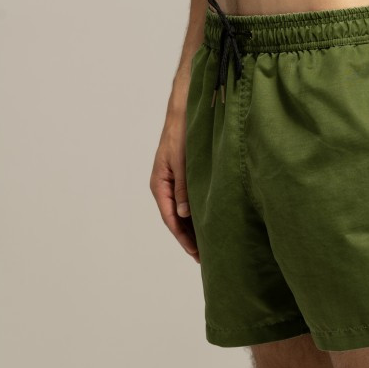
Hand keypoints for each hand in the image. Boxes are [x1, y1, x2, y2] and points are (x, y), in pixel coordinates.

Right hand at [149, 110, 199, 262]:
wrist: (185, 111)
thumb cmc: (181, 133)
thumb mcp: (183, 162)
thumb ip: (184, 187)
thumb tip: (184, 214)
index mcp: (159, 184)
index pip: (170, 218)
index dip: (183, 238)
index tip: (196, 253)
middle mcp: (165, 185)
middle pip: (175, 219)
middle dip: (189, 238)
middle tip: (205, 256)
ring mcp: (174, 181)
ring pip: (183, 211)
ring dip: (193, 227)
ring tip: (208, 245)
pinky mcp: (184, 176)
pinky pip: (188, 200)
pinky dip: (196, 212)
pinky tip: (208, 221)